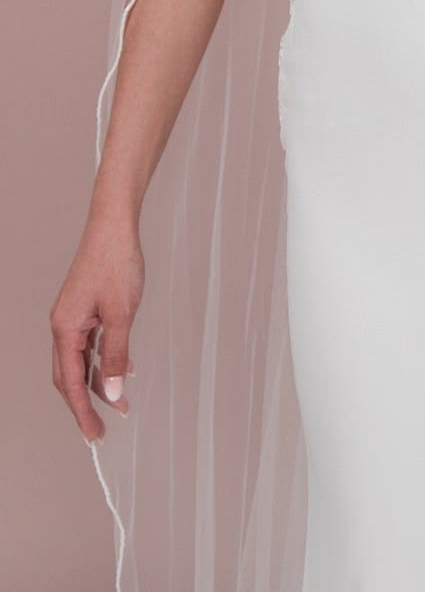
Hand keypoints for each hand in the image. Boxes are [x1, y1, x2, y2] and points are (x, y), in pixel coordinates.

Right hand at [49, 214, 143, 443]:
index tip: (93, 436)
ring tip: (120, 402)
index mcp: (65, 329)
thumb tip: (112, 391)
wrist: (114, 226)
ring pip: (80, 361)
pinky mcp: (85, 308)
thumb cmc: (116, 263)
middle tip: (102, 429)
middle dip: (85, 404)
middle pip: (68, 376)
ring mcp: (73, 316)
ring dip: (98, 382)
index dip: (82, 412)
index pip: (70, 383)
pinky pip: (91, 343)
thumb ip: (115, 354)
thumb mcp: (122, 314)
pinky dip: (103, 359)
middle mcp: (63, 325)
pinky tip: (124, 366)